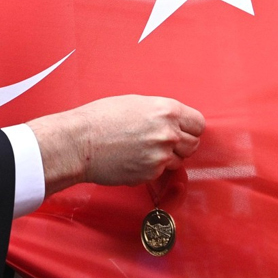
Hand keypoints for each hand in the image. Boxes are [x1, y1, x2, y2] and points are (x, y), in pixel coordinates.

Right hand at [26, 95, 204, 195]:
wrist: (79, 142)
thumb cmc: (101, 119)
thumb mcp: (137, 103)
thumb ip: (162, 114)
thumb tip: (176, 123)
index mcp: (167, 110)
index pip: (198, 124)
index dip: (191, 128)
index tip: (185, 131)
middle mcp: (168, 133)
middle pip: (193, 144)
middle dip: (181, 144)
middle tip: (163, 142)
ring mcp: (161, 155)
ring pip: (179, 160)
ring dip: (167, 158)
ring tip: (145, 150)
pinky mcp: (150, 173)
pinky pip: (161, 172)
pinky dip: (152, 168)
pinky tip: (135, 159)